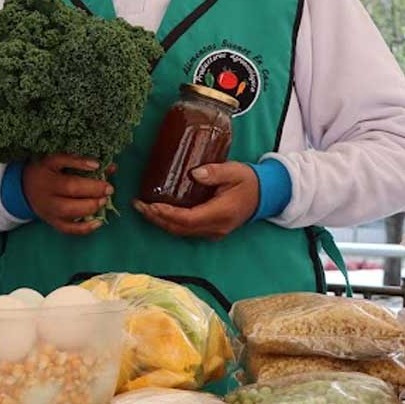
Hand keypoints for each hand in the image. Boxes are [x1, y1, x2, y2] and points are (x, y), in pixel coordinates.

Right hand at [22, 154, 113, 235]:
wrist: (24, 188)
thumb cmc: (46, 171)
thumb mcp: (57, 160)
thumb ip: (82, 161)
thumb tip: (111, 167)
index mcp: (46, 169)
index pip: (62, 162)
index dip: (80, 164)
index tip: (98, 165)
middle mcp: (46, 189)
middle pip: (69, 189)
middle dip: (92, 189)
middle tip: (109, 188)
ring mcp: (48, 208)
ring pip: (69, 210)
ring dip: (90, 206)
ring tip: (103, 201)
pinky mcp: (51, 221)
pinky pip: (68, 228)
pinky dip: (84, 228)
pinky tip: (99, 222)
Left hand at [133, 162, 257, 239]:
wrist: (266, 194)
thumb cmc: (248, 181)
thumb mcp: (235, 171)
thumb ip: (215, 172)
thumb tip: (195, 173)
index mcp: (221, 213)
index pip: (189, 219)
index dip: (168, 214)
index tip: (151, 205)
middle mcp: (216, 227)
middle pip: (180, 228)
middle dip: (157, 219)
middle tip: (138, 206)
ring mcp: (214, 232)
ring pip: (182, 232)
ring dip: (161, 222)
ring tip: (143, 209)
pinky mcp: (211, 230)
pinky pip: (187, 230)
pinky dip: (171, 223)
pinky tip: (159, 213)